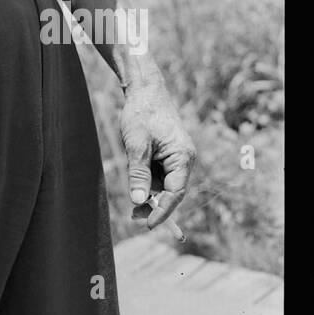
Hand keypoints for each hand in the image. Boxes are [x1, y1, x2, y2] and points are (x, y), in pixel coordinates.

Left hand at [120, 82, 196, 230]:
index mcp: (183, 158)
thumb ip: (138, 174)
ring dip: (147, 191)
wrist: (144, 89)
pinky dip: (146, 179)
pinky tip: (134, 171)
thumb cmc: (142, 113)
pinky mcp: (166, 153)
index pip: (175, 193)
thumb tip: (139, 202)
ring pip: (161, 183)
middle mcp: (183, 159)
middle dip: (153, 205)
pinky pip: (158, 173)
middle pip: (170, 191)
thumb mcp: (136, 145)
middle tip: (133, 215)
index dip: (163, 211)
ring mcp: (175, 157)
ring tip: (130, 189)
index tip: (148, 225)